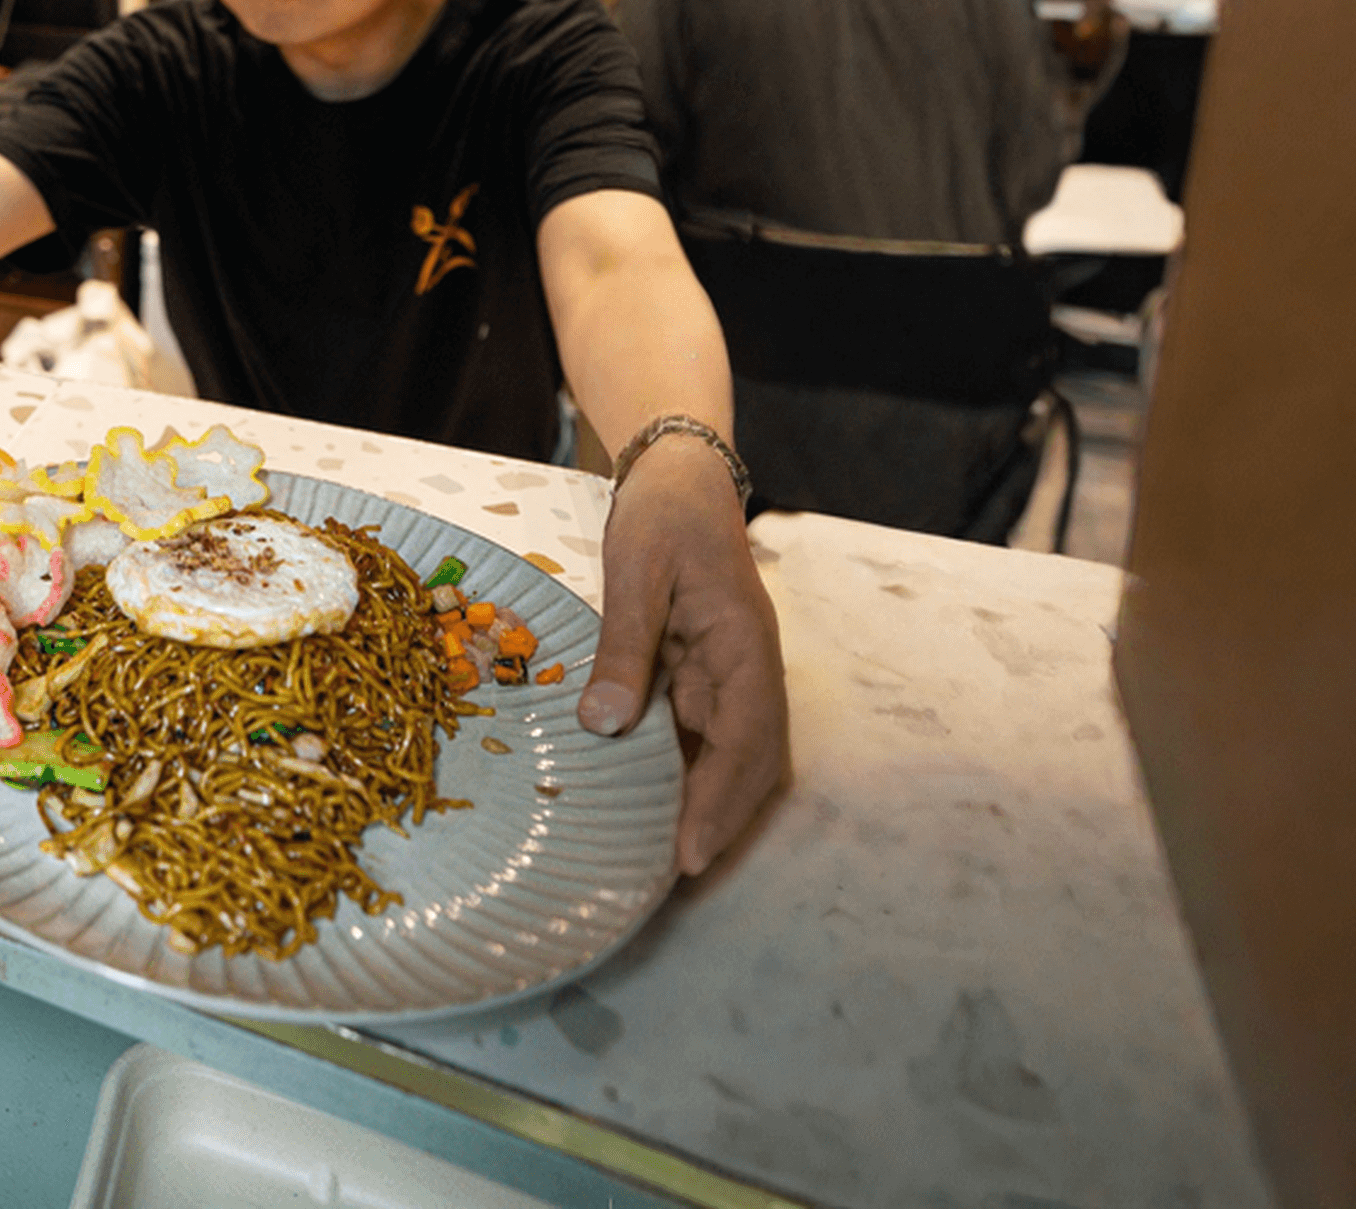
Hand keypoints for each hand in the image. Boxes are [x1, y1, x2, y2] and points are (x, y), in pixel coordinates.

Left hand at [580, 436, 785, 875]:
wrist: (677, 475)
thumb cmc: (662, 517)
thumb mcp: (637, 575)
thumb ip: (624, 647)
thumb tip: (606, 725)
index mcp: (745, 647)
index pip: (746, 740)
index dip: (720, 802)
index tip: (690, 854)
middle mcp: (747, 670)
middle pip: (749, 763)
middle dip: (720, 822)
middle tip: (673, 879)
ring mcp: (727, 674)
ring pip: (728, 756)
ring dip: (704, 805)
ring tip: (660, 859)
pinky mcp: (701, 672)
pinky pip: (700, 734)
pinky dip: (682, 774)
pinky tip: (646, 804)